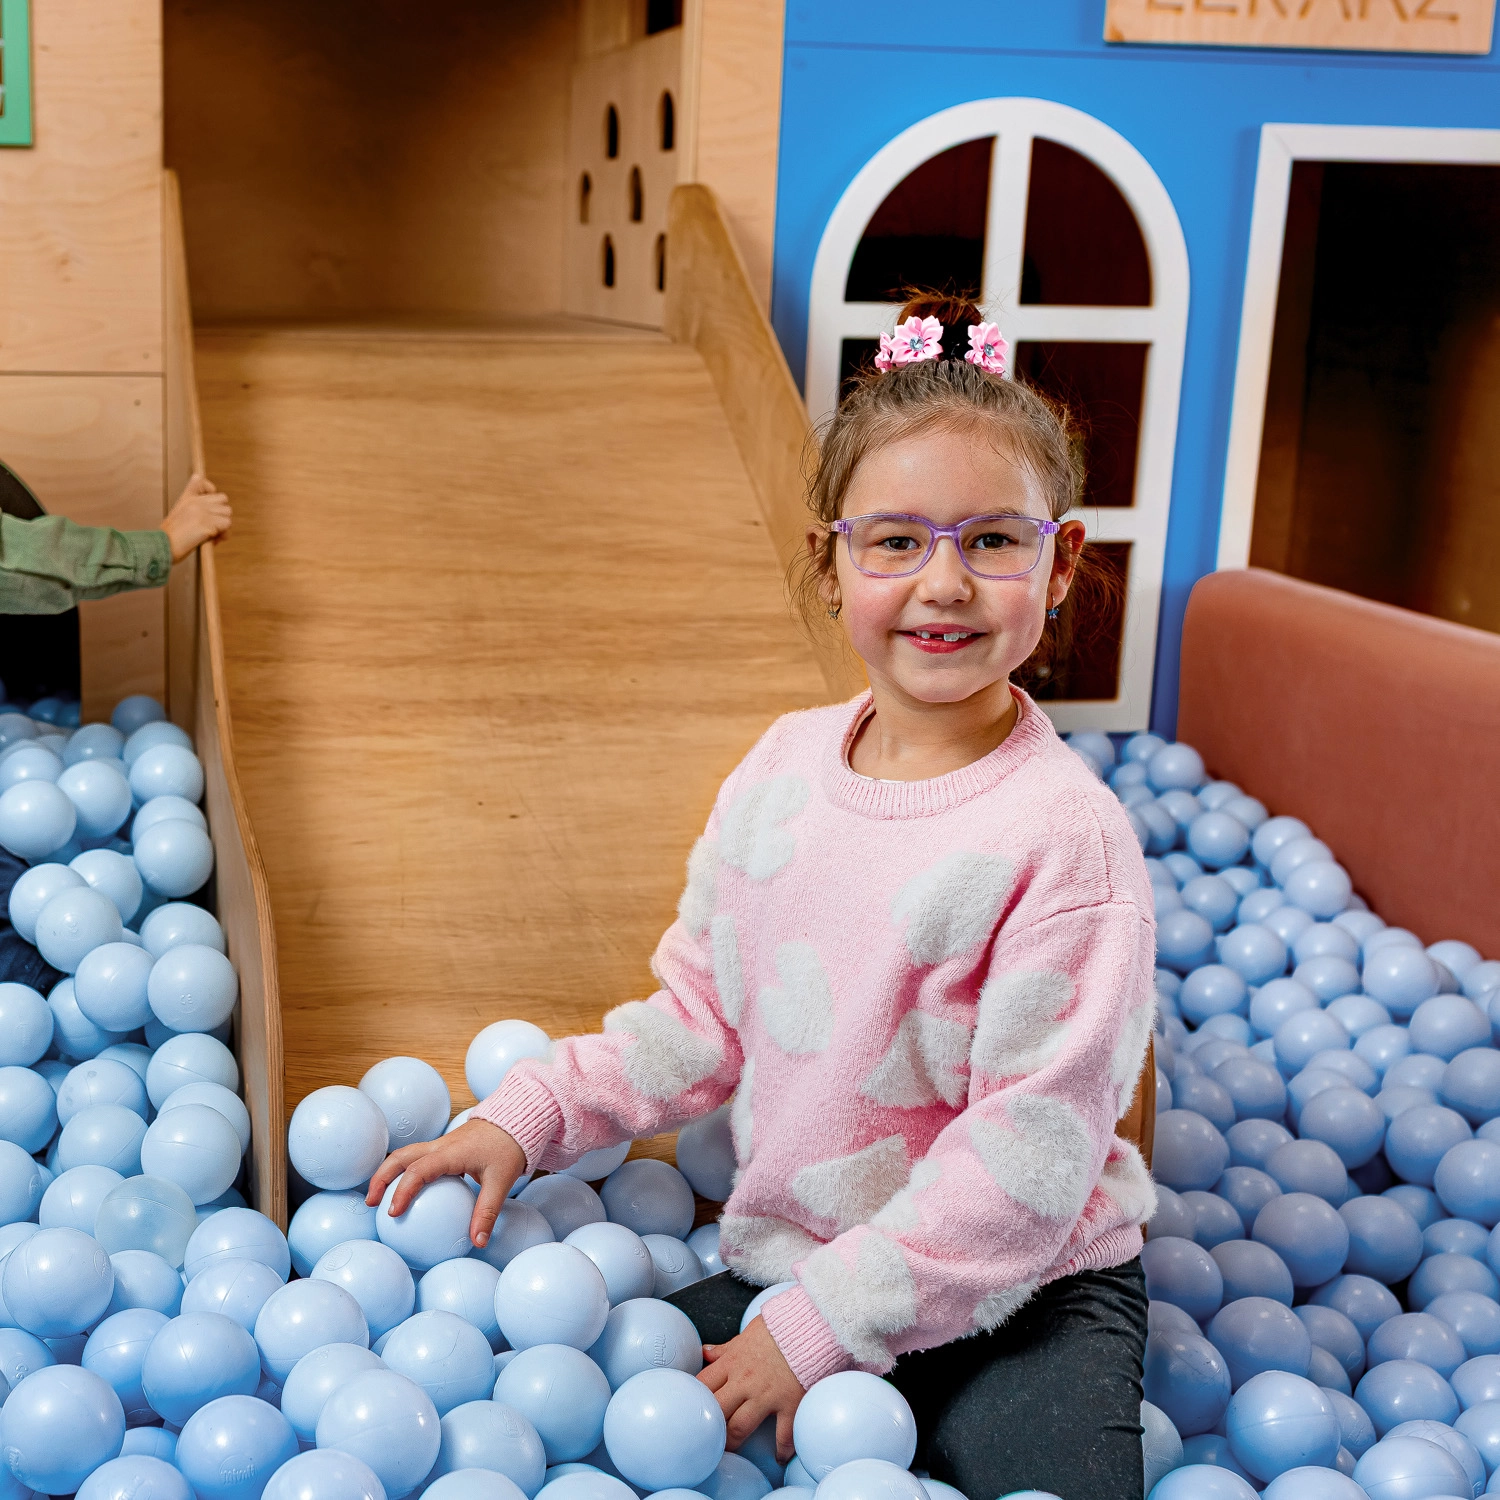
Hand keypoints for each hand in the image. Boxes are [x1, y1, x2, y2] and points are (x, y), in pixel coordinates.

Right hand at [161, 473, 231, 560]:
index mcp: (186, 499)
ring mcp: (201, 511)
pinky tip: (211, 541)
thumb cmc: (171, 538)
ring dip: (223, 526)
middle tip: (212, 527)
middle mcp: (195, 502)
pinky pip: (227, 525)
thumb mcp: (179, 516)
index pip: (200, 481)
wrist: (162, 547)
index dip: (210, 490)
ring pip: (227, 513)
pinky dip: (222, 535)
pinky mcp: (206, 523)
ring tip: (211, 536)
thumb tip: (215, 511)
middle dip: (220, 514)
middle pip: (223, 499)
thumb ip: (193, 509)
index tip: (209, 503)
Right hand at [365, 1119, 527, 1248]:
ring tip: (377, 1199)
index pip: (418, 1170)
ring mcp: (440, 1145)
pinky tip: (407, 1194)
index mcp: (451, 1153)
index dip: (403, 1190)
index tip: (393, 1213)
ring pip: (405, 1155)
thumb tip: (477, 1243)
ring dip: (388, 1173)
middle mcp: (440, 1146)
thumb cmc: (508, 1147)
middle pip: (400, 1157)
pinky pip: (417, 1159)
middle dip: (381, 1178)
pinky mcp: (444, 1148)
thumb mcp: (501, 1181)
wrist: (515, 1120)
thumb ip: (487, 1212)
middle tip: (371, 1203)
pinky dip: (405, 1173)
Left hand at [697, 1316, 804, 1461]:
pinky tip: (780, 1458)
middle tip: (708, 1438)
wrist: (812, 1322)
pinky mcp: (790, 1403)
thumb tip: (704, 1352)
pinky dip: (781, 1450)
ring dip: (733, 1443)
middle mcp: (744, 1380)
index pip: (702, 1385)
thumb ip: (725, 1349)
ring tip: (732, 1453)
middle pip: (716, 1410)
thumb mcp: (747, 1334)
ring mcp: (766, 1394)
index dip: (694, 1399)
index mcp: (732, 1362)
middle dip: (709, 1426)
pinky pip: (783, 1435)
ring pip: (739, 1427)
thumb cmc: (779, 1327)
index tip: (694, 1410)